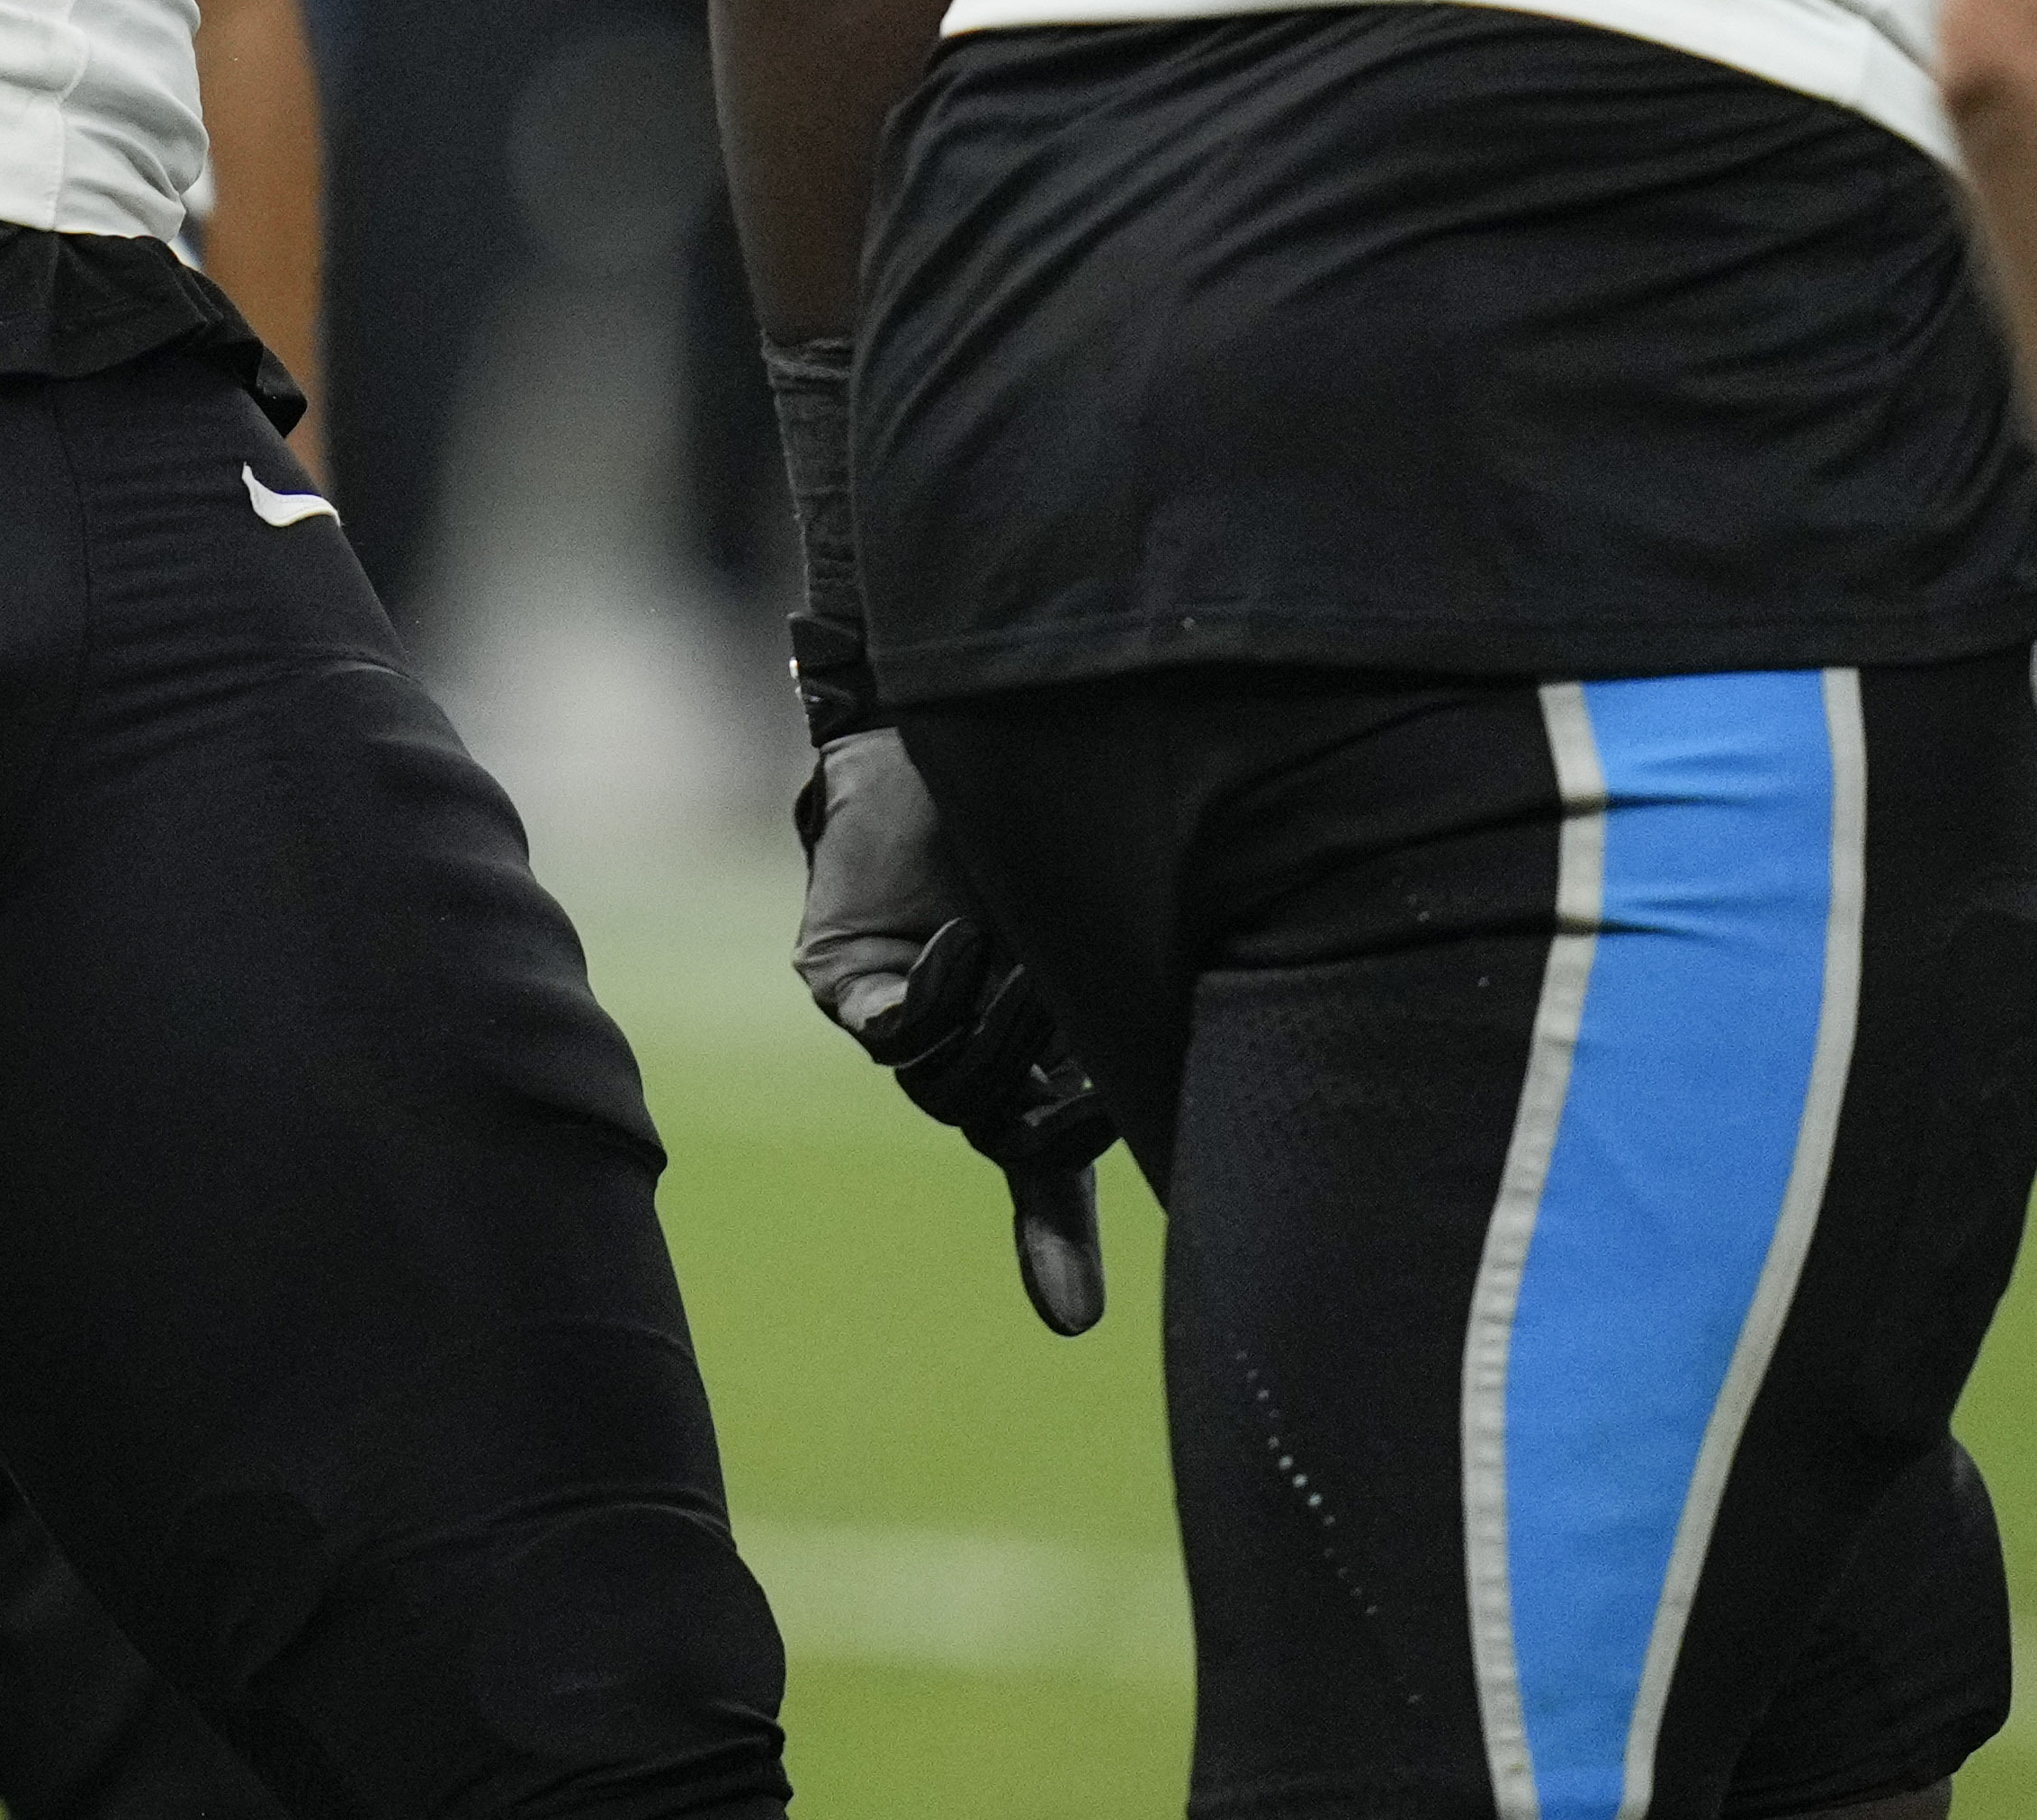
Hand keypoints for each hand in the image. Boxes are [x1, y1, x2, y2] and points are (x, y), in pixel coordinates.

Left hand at [796, 717, 1118, 1337]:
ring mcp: (906, 1007)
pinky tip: (966, 939)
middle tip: (1084, 1048)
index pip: (1051, 1171)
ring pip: (946, 1092)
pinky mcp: (843, 974)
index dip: (1059, 1249)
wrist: (991, 712)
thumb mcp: (1125, 937)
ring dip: (999, 1036)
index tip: (1071, 1324)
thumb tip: (1192, 1117)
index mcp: (1045, 1046)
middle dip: (1053, 1102)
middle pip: (1009, 1136)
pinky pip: (890, 1034)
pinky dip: (936, 993)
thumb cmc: (1070, 815)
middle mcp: (976, 1039)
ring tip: (1031, 964)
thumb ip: (1151, 1032)